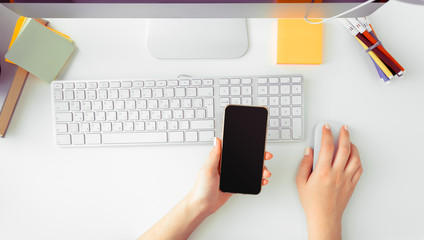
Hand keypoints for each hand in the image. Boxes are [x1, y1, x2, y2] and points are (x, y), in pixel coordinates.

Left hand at [188, 137, 272, 216]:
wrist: (202, 206)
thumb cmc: (201, 189)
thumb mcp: (207, 170)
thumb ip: (213, 155)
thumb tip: (217, 140)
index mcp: (219, 160)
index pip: (234, 149)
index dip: (246, 146)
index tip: (256, 145)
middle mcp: (225, 166)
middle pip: (245, 159)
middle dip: (257, 158)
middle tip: (266, 157)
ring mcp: (231, 176)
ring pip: (248, 169)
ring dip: (259, 170)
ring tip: (265, 172)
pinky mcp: (234, 184)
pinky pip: (248, 180)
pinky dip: (256, 180)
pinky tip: (262, 180)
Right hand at [296, 124, 362, 239]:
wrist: (324, 217)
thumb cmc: (312, 202)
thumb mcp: (301, 182)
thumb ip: (304, 164)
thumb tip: (309, 152)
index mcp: (323, 171)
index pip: (326, 147)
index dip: (327, 134)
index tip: (326, 128)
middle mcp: (337, 173)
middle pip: (345, 148)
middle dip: (344, 135)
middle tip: (343, 128)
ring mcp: (346, 179)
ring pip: (355, 158)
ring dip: (353, 146)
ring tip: (349, 141)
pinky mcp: (352, 184)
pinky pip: (359, 169)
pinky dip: (358, 160)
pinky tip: (354, 157)